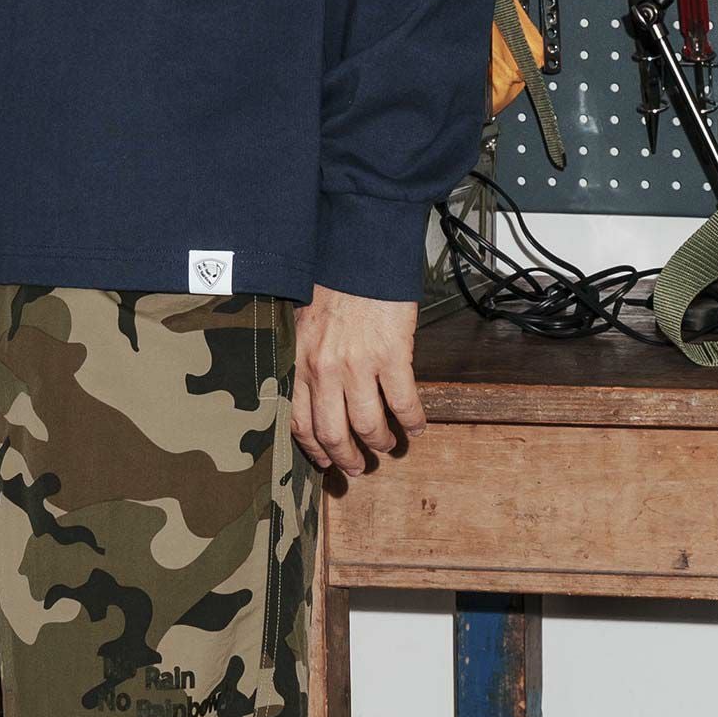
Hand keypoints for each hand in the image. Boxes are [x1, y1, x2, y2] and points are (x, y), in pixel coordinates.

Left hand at [292, 287, 426, 477]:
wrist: (359, 248)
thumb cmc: (331, 283)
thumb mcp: (302, 325)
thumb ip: (305, 360)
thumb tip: (315, 394)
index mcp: (300, 363)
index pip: (300, 423)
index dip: (315, 450)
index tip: (326, 462)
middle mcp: (324, 369)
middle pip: (333, 433)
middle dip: (347, 458)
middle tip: (359, 468)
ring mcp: (358, 364)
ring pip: (368, 424)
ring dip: (380, 443)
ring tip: (388, 447)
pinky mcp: (391, 353)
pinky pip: (403, 400)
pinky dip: (411, 419)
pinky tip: (417, 426)